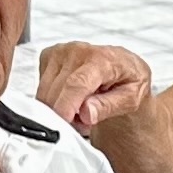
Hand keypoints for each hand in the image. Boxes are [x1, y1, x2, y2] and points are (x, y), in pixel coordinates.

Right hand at [36, 40, 153, 133]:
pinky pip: (41, 87)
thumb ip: (108, 106)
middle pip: (58, 91)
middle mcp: (78, 50)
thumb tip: (86, 113)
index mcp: (102, 59)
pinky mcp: (49, 55)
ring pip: (46, 92)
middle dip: (67, 115)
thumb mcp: (130, 99)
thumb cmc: (128, 81)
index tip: (64, 122)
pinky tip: (70, 97)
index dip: (67, 105)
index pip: (77, 84)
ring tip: (81, 109)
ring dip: (59, 109)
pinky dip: (52, 99)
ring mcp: (61, 51)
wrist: (123, 67)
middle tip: (86, 122)